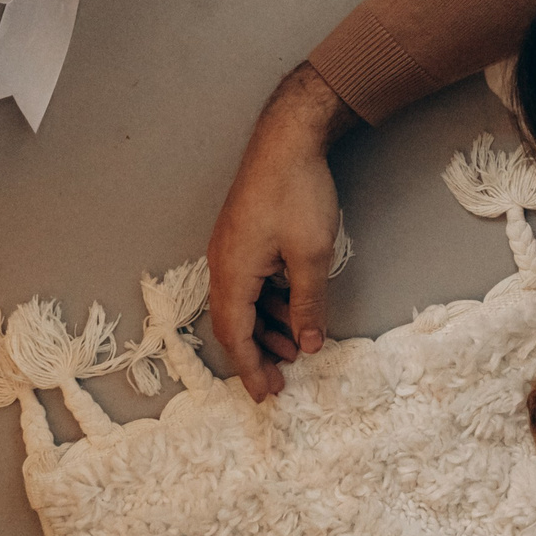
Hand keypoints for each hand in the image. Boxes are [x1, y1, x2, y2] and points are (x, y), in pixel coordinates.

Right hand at [208, 63, 354, 401]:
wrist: (289, 139)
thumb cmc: (296, 192)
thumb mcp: (312, 255)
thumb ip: (308, 304)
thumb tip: (308, 344)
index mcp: (231, 272)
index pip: (235, 335)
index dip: (250, 369)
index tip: (265, 396)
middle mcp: (223, 263)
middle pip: (235, 322)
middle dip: (258, 354)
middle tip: (282, 381)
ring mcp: (232, 248)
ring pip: (246, 302)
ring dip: (269, 328)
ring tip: (297, 347)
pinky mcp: (245, 237)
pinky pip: (252, 282)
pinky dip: (271, 302)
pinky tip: (295, 308)